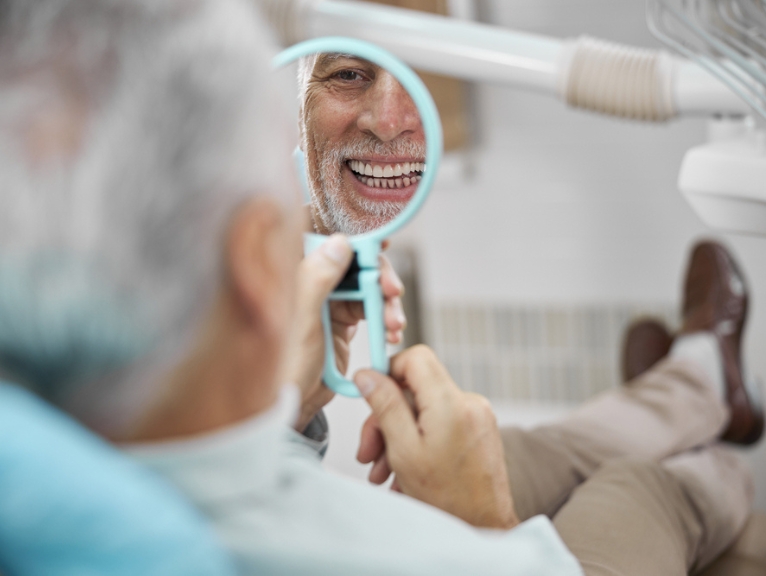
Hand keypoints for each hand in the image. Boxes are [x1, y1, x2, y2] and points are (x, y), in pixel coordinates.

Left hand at [287, 235, 404, 431]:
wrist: (290, 407)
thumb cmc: (282, 367)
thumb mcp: (301, 321)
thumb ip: (317, 279)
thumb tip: (340, 242)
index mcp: (294, 274)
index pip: (324, 240)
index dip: (352, 235)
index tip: (380, 241)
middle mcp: (310, 283)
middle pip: (352, 262)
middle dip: (378, 276)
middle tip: (393, 293)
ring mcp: (327, 303)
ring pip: (366, 287)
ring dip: (386, 303)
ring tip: (394, 326)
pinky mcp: (340, 323)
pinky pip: (369, 311)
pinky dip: (384, 319)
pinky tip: (391, 334)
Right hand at [355, 345, 517, 529]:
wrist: (486, 529)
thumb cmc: (448, 499)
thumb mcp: (404, 450)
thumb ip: (385, 406)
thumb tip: (367, 375)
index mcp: (451, 403)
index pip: (416, 357)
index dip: (388, 371)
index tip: (370, 393)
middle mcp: (469, 403)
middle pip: (415, 388)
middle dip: (386, 418)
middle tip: (368, 451)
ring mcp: (477, 416)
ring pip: (424, 410)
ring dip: (398, 437)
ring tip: (382, 472)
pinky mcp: (479, 430)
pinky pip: (439, 424)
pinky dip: (418, 443)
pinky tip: (404, 474)